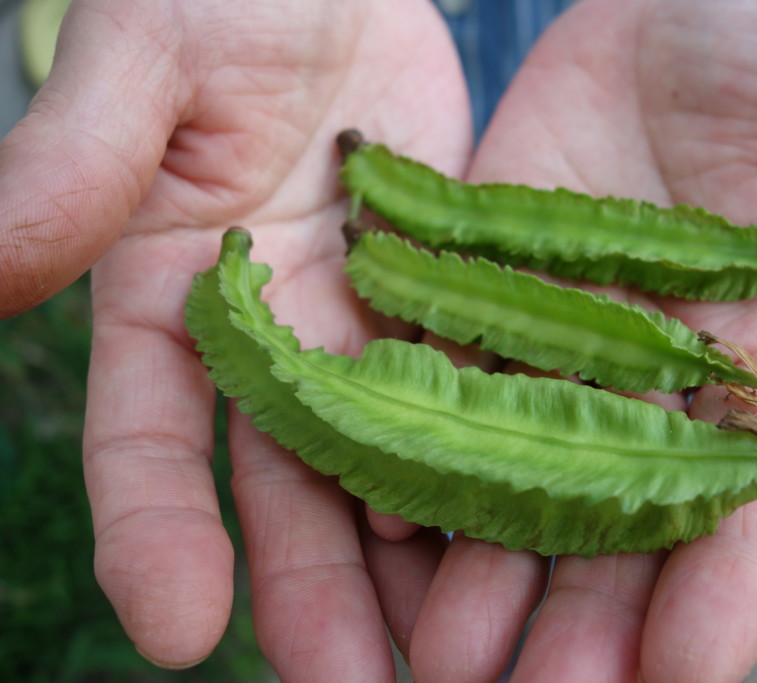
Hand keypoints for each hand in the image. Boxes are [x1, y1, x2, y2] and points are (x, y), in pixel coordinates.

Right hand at [1, 0, 472, 676]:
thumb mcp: (145, 63)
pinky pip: (478, 394)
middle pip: (285, 485)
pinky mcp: (449, 304)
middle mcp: (271, 341)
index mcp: (174, 303)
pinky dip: (498, 464)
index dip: (155, 532)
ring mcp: (368, 330)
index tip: (173, 629)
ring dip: (410, 564)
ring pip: (387, 465)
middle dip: (307, 590)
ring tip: (447, 657)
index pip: (152, 441)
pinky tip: (532, 534)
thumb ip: (74, 164)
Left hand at [377, 1, 756, 681]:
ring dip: (484, 574)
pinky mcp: (470, 302)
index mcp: (747, 371)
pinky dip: (411, 457)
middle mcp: (640, 386)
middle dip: (582, 624)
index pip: (738, 511)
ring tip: (447, 658)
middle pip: (613, 529)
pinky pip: (439, 395)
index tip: (681, 680)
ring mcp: (549, 352)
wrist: (645, 7)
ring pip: (516, 486)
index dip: (715, 598)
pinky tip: (383, 529)